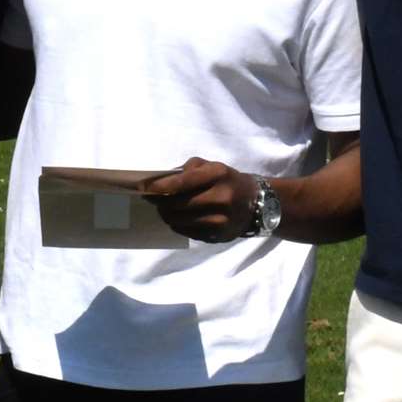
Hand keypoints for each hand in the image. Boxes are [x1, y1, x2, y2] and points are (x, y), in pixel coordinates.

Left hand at [141, 157, 257, 241]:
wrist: (257, 204)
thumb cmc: (228, 181)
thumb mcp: (214, 166)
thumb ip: (189, 168)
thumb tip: (163, 180)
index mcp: (218, 174)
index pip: (182, 182)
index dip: (160, 187)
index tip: (144, 188)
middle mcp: (221, 198)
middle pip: (177, 204)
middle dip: (160, 203)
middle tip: (152, 200)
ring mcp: (220, 219)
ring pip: (179, 220)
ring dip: (166, 215)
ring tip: (164, 209)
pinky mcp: (218, 236)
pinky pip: (187, 232)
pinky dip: (178, 225)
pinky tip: (178, 218)